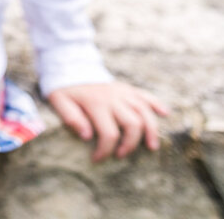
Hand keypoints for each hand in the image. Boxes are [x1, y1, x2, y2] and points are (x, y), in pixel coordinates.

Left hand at [47, 81, 168, 161]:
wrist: (70, 63)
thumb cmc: (64, 87)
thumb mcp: (59, 101)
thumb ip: (71, 117)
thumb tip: (86, 135)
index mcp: (96, 103)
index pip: (108, 133)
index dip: (105, 150)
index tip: (97, 159)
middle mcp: (113, 97)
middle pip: (133, 124)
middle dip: (130, 144)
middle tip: (121, 155)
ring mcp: (122, 92)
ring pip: (144, 111)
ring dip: (151, 130)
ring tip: (151, 146)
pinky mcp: (127, 87)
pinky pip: (146, 94)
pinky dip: (157, 103)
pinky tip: (165, 113)